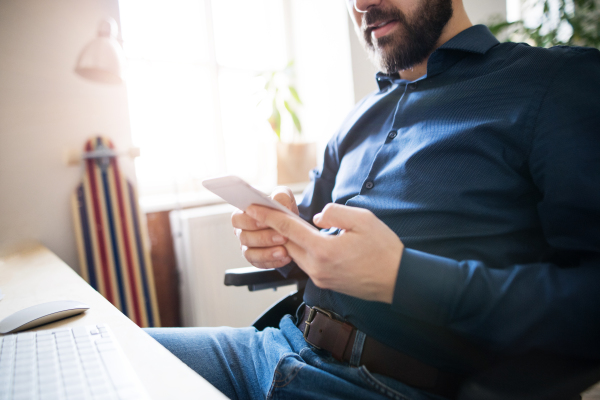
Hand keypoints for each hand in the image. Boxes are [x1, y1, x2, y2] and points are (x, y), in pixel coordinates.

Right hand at [231, 187, 297, 268]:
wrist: (292, 225)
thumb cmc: (282, 209)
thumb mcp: (284, 197)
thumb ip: (281, 195)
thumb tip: (278, 202)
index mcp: (243, 214)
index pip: (237, 219)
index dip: (249, 221)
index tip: (265, 221)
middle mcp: (242, 232)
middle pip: (244, 237)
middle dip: (263, 237)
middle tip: (282, 236)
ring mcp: (248, 247)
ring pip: (251, 253)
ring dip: (268, 252)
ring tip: (285, 250)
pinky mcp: (257, 260)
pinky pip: (261, 264)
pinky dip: (273, 261)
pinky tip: (286, 257)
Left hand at [245, 203, 403, 303]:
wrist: (398, 281)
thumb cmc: (384, 250)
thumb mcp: (363, 220)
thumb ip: (335, 213)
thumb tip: (318, 217)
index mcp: (323, 251)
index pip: (288, 229)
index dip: (268, 216)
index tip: (253, 208)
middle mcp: (317, 268)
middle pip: (287, 244)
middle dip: (276, 228)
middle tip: (268, 211)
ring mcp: (321, 278)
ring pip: (296, 255)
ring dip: (290, 240)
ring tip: (288, 223)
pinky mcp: (327, 282)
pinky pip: (307, 263)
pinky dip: (302, 250)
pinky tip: (308, 240)